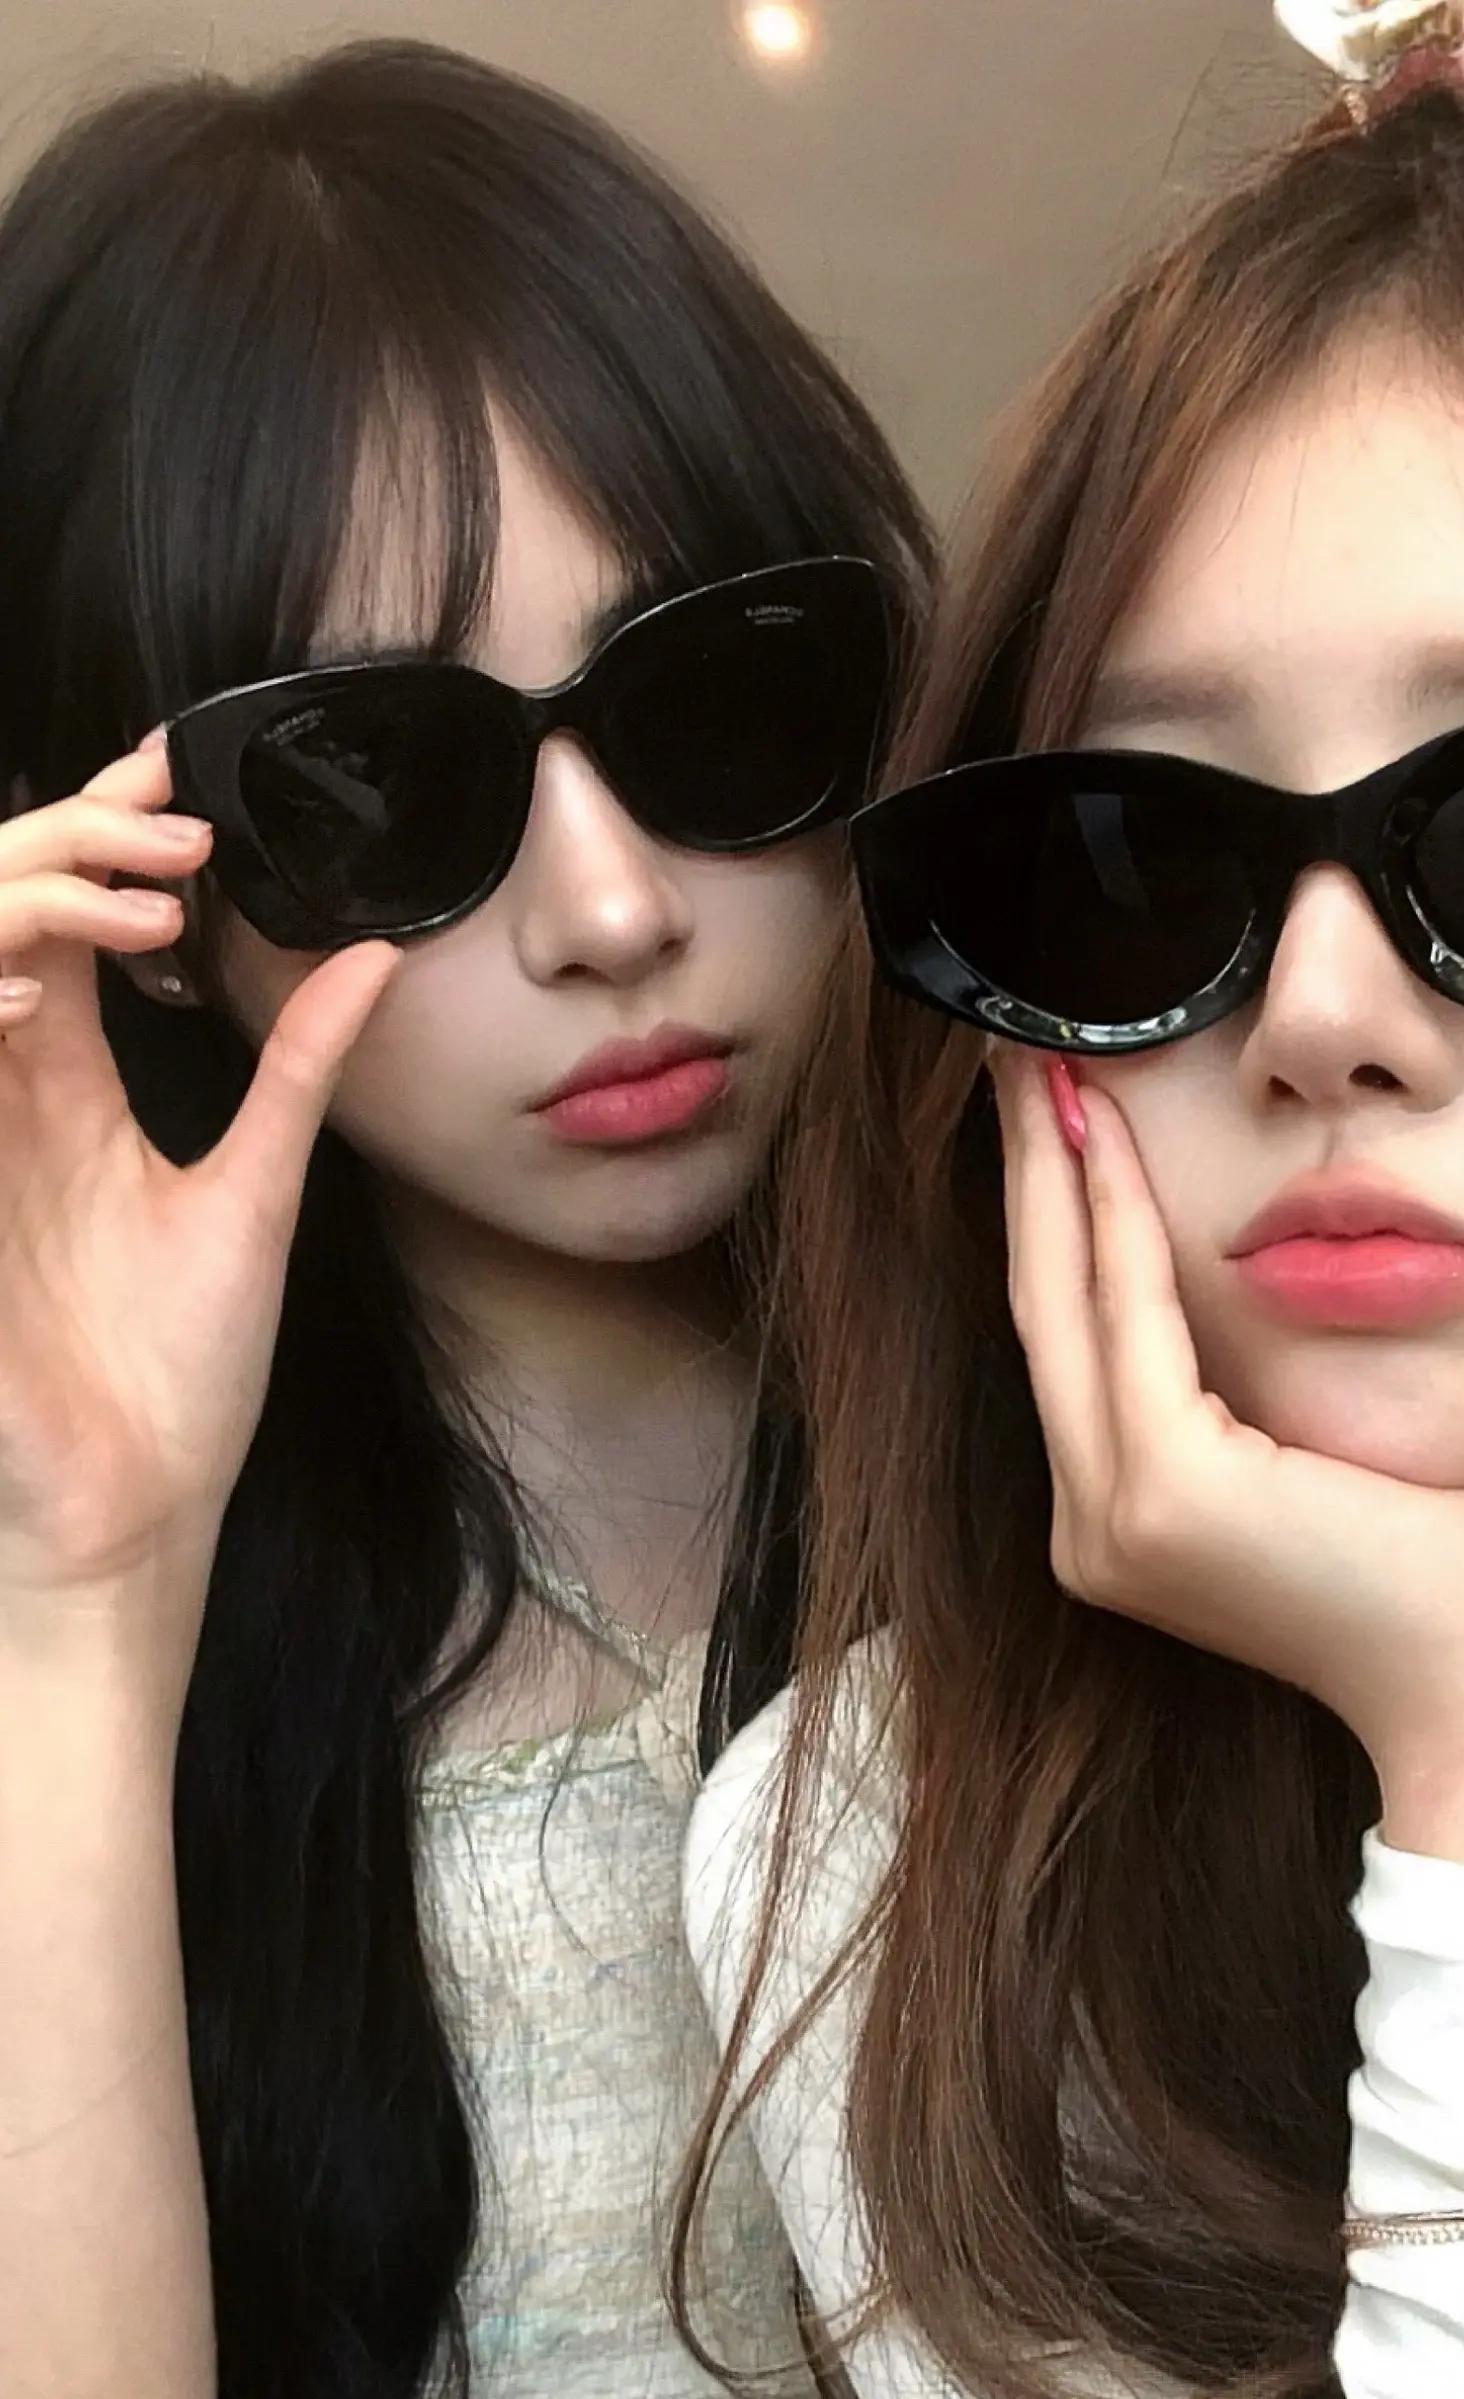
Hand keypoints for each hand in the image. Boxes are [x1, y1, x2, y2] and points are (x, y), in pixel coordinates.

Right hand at [0, 745, 397, 1646]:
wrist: (131, 1513)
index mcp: (68, 1093)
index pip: (62, 921)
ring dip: (13, 911)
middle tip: (162, 823)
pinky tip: (23, 1000)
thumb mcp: (257, 1193)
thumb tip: (376, 957)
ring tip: (117, 899)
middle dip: (61, 844)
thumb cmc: (182, 1374)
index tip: (173, 770)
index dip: (99, 833)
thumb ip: (299, 1070)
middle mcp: (4, 1099)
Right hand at [991, 1053, 1463, 1874]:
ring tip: (1050, 1065)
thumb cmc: (1439, 1570)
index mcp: (1121, 1519)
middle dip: (1027, 1170)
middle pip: (1039, 1307)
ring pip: (1065, 1305)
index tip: (1052, 1108)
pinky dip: (1124, 1224)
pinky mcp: (1166, 1496)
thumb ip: (1252, 1377)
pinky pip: (1135, 1325)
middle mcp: (1091, 1527)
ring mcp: (1115, 1520)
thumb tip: (1242, 1258)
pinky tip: (1119, 1137)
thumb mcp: (1317, 1449)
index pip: (1072, 1337)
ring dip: (1056, 1172)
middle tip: (1019, 1052)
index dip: (1048, 1215)